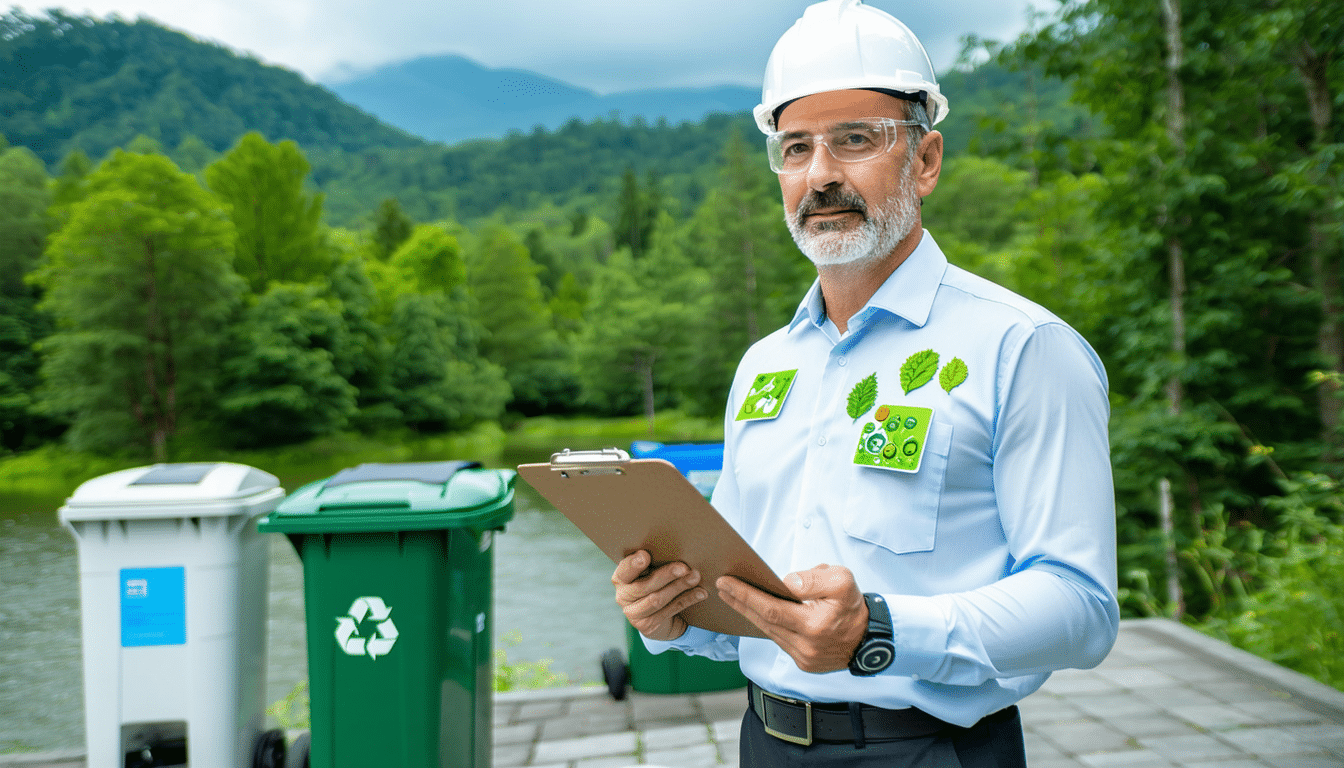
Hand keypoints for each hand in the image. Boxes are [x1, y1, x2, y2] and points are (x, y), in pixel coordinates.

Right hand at [612, 550, 706, 641]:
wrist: (657, 615)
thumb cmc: (654, 582)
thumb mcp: (650, 571)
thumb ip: (654, 562)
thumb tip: (677, 546)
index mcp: (620, 578)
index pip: (624, 571)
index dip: (633, 564)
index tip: (645, 556)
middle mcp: (623, 596)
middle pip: (644, 586)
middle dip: (666, 575)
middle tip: (684, 567)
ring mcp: (634, 613)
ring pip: (657, 600)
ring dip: (679, 587)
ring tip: (695, 577)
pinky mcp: (647, 626)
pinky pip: (670, 610)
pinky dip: (687, 600)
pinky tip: (700, 593)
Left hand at [718, 563, 867, 672]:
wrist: (870, 639)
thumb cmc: (853, 607)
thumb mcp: (842, 581)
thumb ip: (813, 579)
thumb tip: (786, 583)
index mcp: (814, 625)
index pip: (770, 608)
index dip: (746, 595)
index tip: (727, 582)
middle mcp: (806, 646)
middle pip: (764, 622)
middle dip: (740, 602)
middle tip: (722, 587)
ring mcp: (803, 658)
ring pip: (769, 633)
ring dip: (750, 614)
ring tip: (733, 597)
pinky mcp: (804, 664)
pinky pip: (779, 641)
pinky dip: (766, 626)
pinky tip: (756, 614)